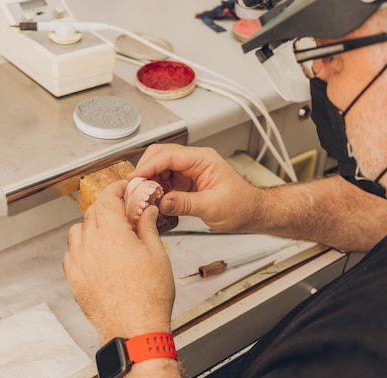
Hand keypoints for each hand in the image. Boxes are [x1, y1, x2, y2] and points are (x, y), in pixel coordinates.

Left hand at [64, 180, 174, 342]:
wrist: (135, 329)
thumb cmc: (148, 298)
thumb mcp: (157, 254)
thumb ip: (147, 227)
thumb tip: (146, 212)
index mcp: (112, 234)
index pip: (107, 199)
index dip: (117, 189)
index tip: (124, 188)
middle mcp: (90, 245)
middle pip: (92, 212)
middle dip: (107, 206)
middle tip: (122, 210)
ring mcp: (79, 263)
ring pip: (77, 231)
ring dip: (91, 226)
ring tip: (108, 232)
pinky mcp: (75, 279)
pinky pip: (71, 254)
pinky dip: (81, 248)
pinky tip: (96, 254)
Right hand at [131, 143, 256, 231]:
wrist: (252, 212)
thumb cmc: (241, 205)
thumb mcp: (212, 207)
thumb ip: (185, 203)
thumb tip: (161, 202)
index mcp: (203, 159)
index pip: (169, 155)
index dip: (149, 166)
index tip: (135, 178)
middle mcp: (194, 161)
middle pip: (160, 156)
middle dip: (145, 171)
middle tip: (135, 188)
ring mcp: (189, 171)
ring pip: (160, 169)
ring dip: (149, 181)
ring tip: (143, 197)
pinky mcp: (186, 182)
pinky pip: (165, 181)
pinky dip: (156, 189)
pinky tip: (153, 200)